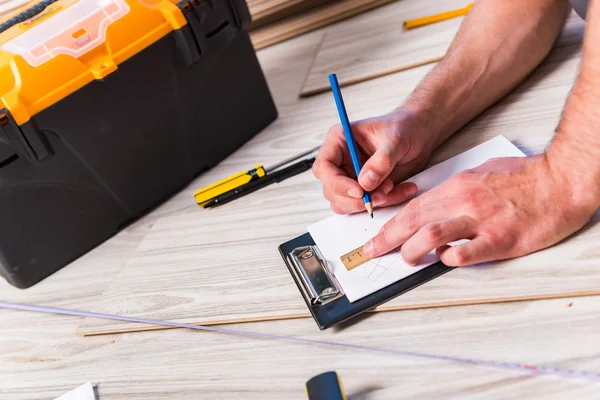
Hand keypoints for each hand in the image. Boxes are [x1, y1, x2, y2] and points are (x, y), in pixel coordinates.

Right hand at [312, 109, 435, 213]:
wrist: (419, 133)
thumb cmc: (404, 127)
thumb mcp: (395, 140)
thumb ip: (381, 161)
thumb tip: (365, 183)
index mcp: (340, 141)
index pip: (324, 167)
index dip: (337, 183)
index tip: (359, 191)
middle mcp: (340, 160)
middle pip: (331, 189)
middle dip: (355, 198)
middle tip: (381, 195)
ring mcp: (350, 176)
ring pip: (346, 202)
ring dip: (369, 203)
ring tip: (392, 188)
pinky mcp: (364, 188)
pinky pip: (365, 204)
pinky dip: (383, 203)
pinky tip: (401, 190)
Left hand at [363, 155, 598, 265]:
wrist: (560, 180)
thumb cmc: (524, 177)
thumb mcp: (481, 173)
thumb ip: (456, 191)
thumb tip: (435, 206)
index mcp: (456, 186)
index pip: (413, 207)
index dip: (390, 224)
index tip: (375, 236)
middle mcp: (463, 201)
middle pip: (413, 220)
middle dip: (386, 238)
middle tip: (370, 251)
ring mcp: (480, 220)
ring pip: (431, 235)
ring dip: (412, 250)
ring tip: (406, 260)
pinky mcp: (499, 238)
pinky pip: (466, 252)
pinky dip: (449, 259)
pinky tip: (444, 262)